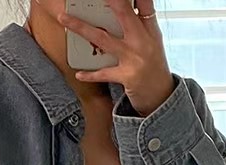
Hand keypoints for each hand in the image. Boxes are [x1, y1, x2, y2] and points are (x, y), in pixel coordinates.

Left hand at [59, 0, 175, 116]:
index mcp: (150, 28)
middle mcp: (142, 40)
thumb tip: (127, 4)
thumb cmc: (153, 64)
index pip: (144, 2)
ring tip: (64, 19)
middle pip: (123, 13)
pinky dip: (91, 74)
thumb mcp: (152, 39)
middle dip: (110, 0)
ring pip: (103, 38)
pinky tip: (79, 74)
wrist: (161, 95)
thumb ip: (140, 19)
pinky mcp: (127, 76)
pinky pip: (104, 74)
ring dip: (81, 28)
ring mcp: (134, 58)